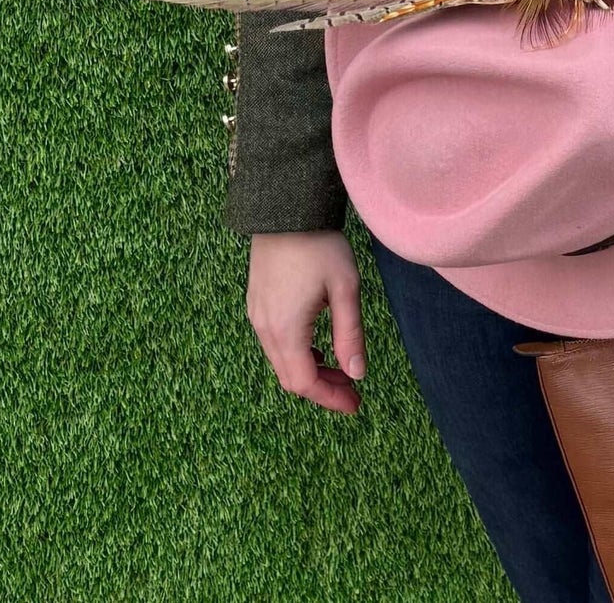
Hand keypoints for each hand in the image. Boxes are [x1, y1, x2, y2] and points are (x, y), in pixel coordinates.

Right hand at [247, 230, 366, 414]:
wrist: (286, 209)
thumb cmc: (320, 246)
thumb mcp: (346, 288)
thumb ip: (350, 334)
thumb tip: (358, 375)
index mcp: (285, 330)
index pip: (304, 383)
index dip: (330, 398)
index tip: (356, 405)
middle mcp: (264, 328)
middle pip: (290, 377)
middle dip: (322, 388)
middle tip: (352, 391)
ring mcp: (256, 316)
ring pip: (281, 362)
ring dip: (310, 371)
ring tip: (341, 369)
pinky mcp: (256, 304)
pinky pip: (273, 343)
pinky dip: (296, 354)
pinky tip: (318, 346)